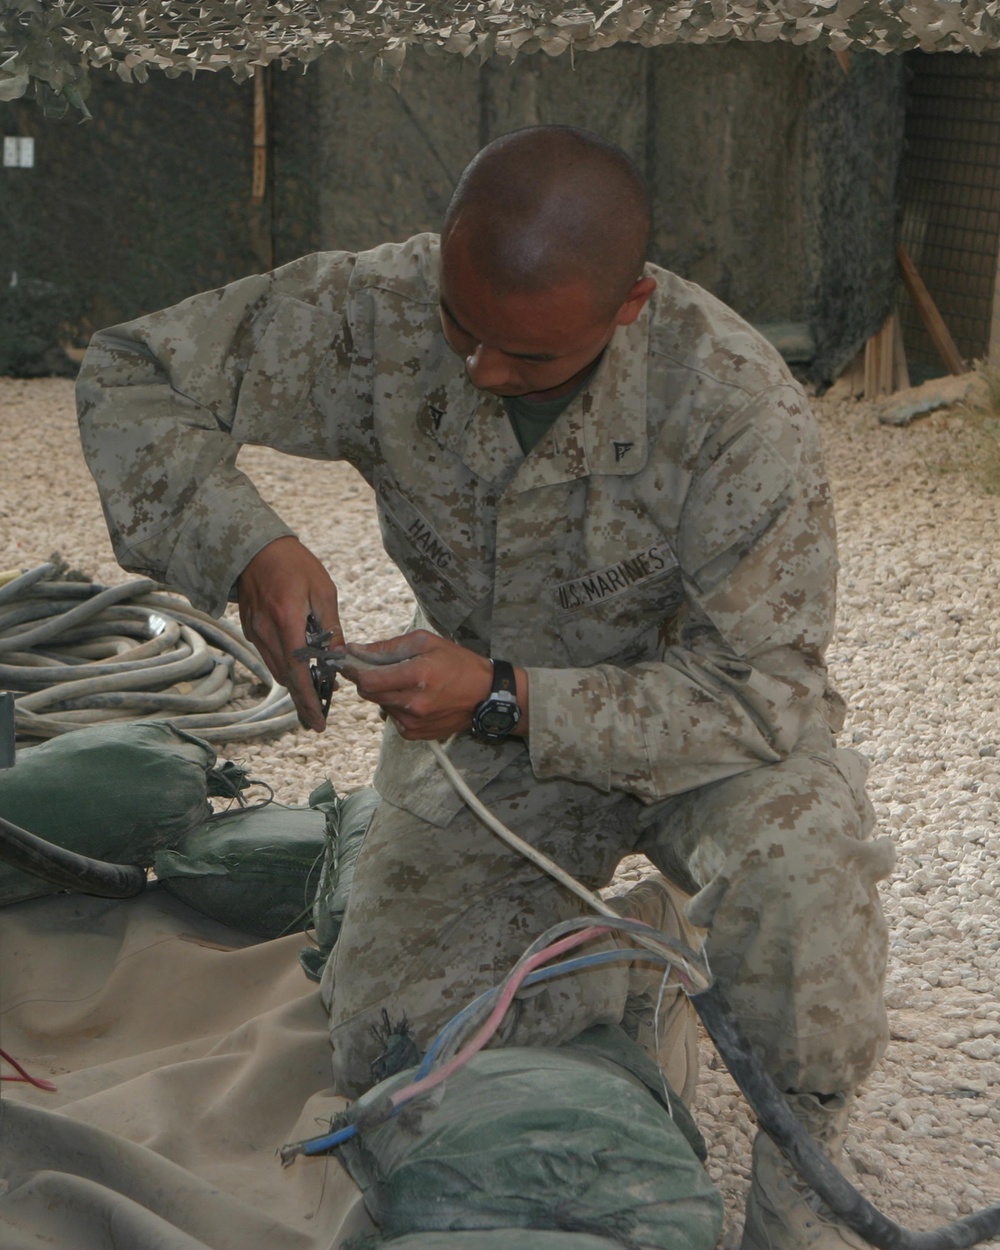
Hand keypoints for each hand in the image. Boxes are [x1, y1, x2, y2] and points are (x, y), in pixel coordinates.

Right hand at [237, 536, 341, 731]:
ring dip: (294, 686)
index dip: (309, 699)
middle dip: (303, 702)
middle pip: (285, 678)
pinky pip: (269, 657)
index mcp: (287, 620)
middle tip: (317, 720)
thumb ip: (330, 627)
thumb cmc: (295, 565)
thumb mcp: (323, 591)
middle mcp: (266, 631)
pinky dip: (285, 669)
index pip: (298, 670)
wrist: (255, 548)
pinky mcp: (249, 629)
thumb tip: (338, 658)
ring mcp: (254, 632)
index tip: (318, 720)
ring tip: (314, 698)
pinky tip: (300, 672)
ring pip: (276, 671)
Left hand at [340, 631, 528, 740]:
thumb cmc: (458, 664)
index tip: (348, 662)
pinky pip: (391, 717)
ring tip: (408, 682)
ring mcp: (413, 722)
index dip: (353, 670)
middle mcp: (413, 703)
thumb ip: (388, 647)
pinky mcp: (413, 734)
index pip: (368, 680)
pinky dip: (395, 706)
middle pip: (369, 693)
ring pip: (379, 704)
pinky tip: (415, 698)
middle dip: (367, 679)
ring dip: (384, 692)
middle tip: (378, 667)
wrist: (485, 696)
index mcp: (417, 676)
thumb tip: (356, 649)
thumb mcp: (426, 643)